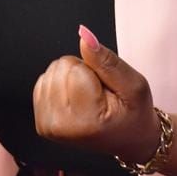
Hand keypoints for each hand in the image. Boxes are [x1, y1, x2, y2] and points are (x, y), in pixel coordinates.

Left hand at [33, 25, 159, 163]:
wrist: (128, 139)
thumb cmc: (134, 114)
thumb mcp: (134, 85)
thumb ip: (107, 60)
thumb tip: (84, 36)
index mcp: (84, 120)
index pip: (73, 67)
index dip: (93, 69)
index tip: (106, 89)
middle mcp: (60, 126)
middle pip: (59, 68)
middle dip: (80, 73)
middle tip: (98, 95)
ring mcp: (48, 126)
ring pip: (50, 73)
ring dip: (70, 80)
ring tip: (89, 99)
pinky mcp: (42, 123)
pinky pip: (44, 83)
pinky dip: (60, 86)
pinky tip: (76, 101)